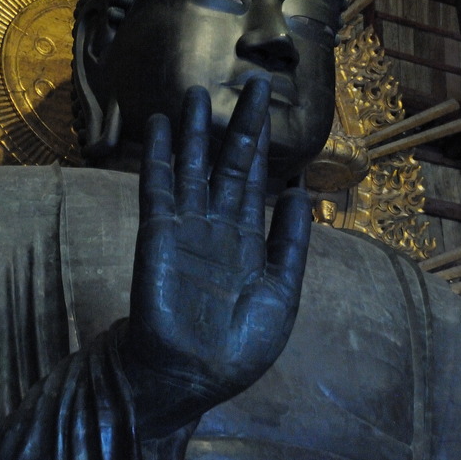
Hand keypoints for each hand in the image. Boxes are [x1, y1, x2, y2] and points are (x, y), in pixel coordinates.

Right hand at [124, 79, 310, 434]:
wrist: (191, 376)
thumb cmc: (239, 345)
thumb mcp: (281, 294)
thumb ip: (290, 243)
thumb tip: (303, 193)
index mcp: (248, 239)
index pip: (256, 178)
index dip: (261, 141)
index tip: (267, 105)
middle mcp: (217, 226)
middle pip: (228, 163)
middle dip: (239, 125)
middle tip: (252, 83)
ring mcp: (185, 227)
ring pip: (191, 168)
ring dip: (192, 132)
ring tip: (195, 94)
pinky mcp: (157, 234)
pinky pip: (157, 187)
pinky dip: (158, 156)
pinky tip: (158, 126)